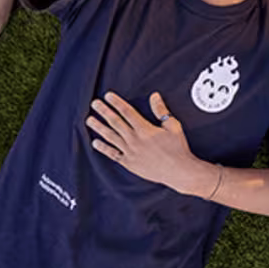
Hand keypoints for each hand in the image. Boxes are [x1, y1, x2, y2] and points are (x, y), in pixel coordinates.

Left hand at [86, 91, 212, 194]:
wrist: (178, 171)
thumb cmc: (178, 149)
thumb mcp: (173, 126)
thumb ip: (161, 111)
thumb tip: (154, 96)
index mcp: (145, 130)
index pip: (127, 112)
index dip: (117, 103)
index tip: (108, 96)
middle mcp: (134, 140)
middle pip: (115, 122)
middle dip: (104, 111)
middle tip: (95, 103)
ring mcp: (130, 152)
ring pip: (111, 137)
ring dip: (99, 127)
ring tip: (90, 120)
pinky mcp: (129, 163)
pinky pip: (113, 154)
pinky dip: (104, 148)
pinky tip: (96, 143)